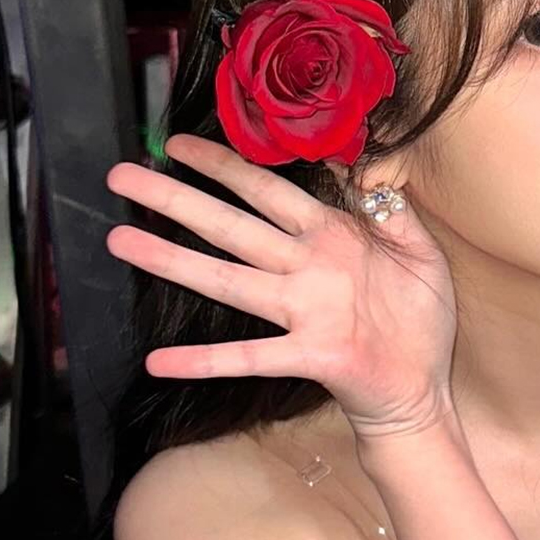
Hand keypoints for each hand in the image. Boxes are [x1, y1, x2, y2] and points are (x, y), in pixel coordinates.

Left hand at [104, 132, 457, 439]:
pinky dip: (203, 361)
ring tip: (118, 241)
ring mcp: (308, 312)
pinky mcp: (309, 356)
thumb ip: (390, 209)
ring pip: (227, 280)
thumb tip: (366, 165)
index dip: (222, 165)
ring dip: (170, 261)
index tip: (176, 146)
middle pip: (231, 226)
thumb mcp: (420, 251)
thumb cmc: (418, 322)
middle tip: (120, 175)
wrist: (421, 393)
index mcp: (334, 236)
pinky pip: (247, 359)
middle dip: (175, 197)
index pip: (267, 190)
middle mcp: (312, 267)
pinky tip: (155, 362)